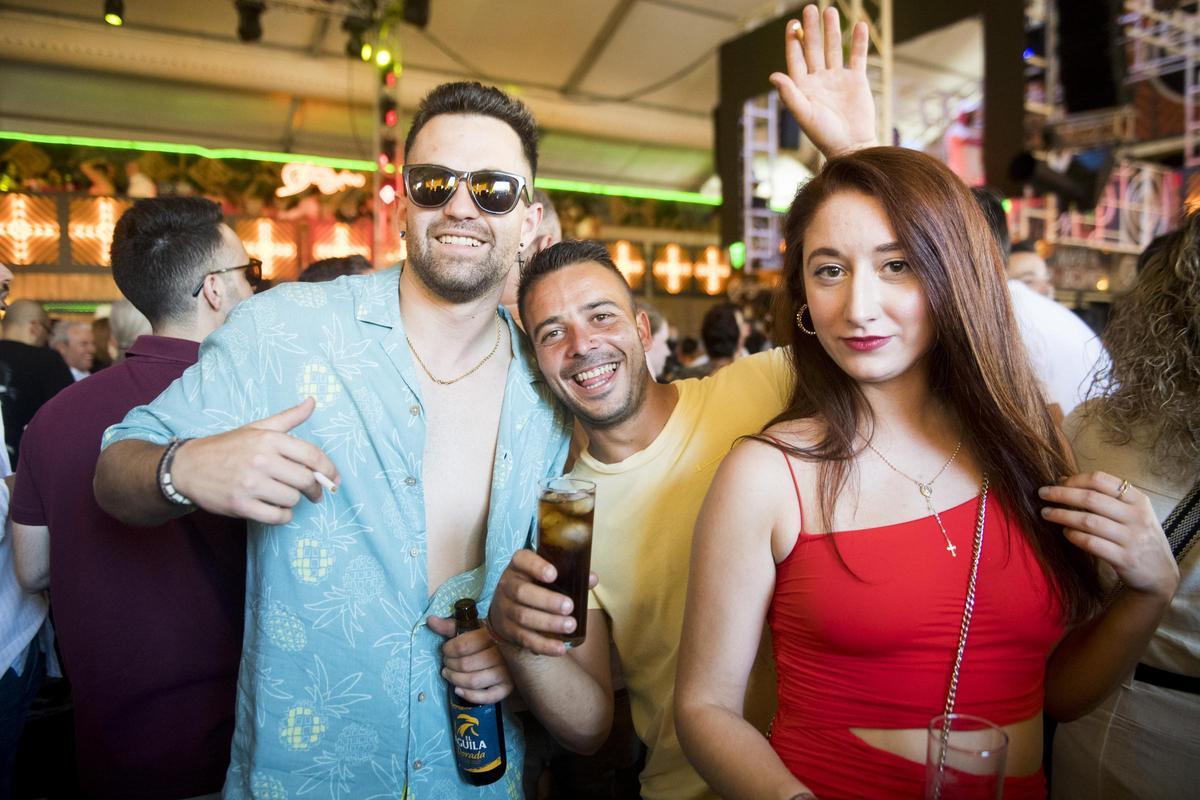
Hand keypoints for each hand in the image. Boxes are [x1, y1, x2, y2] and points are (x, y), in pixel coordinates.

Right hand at [171, 397, 338, 524]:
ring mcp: (250, 483)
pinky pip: (276, 516)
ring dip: (293, 501)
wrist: (187, 466)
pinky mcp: (240, 504)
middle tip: (315, 493)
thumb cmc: (227, 447)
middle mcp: (261, 460)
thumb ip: (288, 417)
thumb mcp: (257, 427)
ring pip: (292, 499)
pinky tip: (277, 510)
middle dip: (315, 489)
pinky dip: (282, 516)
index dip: (328, 469)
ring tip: (285, 496)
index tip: (333, 478)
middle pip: (306, 480)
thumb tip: (313, 401)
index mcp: (269, 439)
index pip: (312, 455)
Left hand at [427, 614, 513, 704]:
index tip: (445, 649)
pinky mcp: (506, 688)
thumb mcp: (470, 630)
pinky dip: (469, 695)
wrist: (510, 652)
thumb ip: (450, 626)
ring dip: (455, 679)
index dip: (448, 649)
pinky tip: (458, 690)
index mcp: (492, 636)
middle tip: (445, 662)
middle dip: (449, 665)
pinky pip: (486, 697)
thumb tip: (430, 620)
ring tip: (447, 674)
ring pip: (473, 681)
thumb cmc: (485, 640)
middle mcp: (501, 654)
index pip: (463, 646)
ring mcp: (505, 672)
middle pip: (466, 665)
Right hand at [488, 549, 597, 656]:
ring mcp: (505, 609)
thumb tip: (592, 579)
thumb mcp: (545, 574)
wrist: (507, 606)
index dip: (536, 566)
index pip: (521, 560)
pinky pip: (524, 639)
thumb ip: (569, 575)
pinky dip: (543, 645)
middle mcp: (507, 586)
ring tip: (570, 625)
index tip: (553, 574)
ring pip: (523, 616)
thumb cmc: (535, 585)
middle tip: (569, 606)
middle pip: (522, 592)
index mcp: (518, 566)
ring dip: (548, 623)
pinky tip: (560, 648)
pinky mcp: (508, 631)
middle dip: (547, 600)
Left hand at [769, 4, 875, 158]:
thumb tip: (773, 75)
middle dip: (811, 29)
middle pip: (814, 49)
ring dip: (832, 31)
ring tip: (831, 10)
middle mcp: (819, 80)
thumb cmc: (824, 135)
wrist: (851, 146)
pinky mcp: (856, 81)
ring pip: (834, 49)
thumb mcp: (804, 114)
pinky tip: (859, 25)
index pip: (796, 59)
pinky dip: (858, 42)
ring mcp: (838, 78)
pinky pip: (857, 56)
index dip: (793, 41)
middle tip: (810, 8)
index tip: (791, 24)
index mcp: (803, 87)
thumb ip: (789, 94)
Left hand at [1040, 471, 1179, 600]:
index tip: (1057, 482)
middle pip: (1091, 499)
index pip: (1101, 480)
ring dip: (1062, 515)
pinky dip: (1074, 536)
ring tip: (1046, 513)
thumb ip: (1105, 498)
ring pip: (1088, 521)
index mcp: (1138, 500)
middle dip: (1061, 494)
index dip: (1075, 479)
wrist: (1160, 574)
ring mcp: (1132, 538)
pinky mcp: (1125, 559)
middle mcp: (1137, 516)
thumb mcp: (1132, 513)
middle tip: (1042, 494)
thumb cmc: (1138, 537)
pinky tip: (1064, 532)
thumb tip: (1063, 480)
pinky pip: (1091, 543)